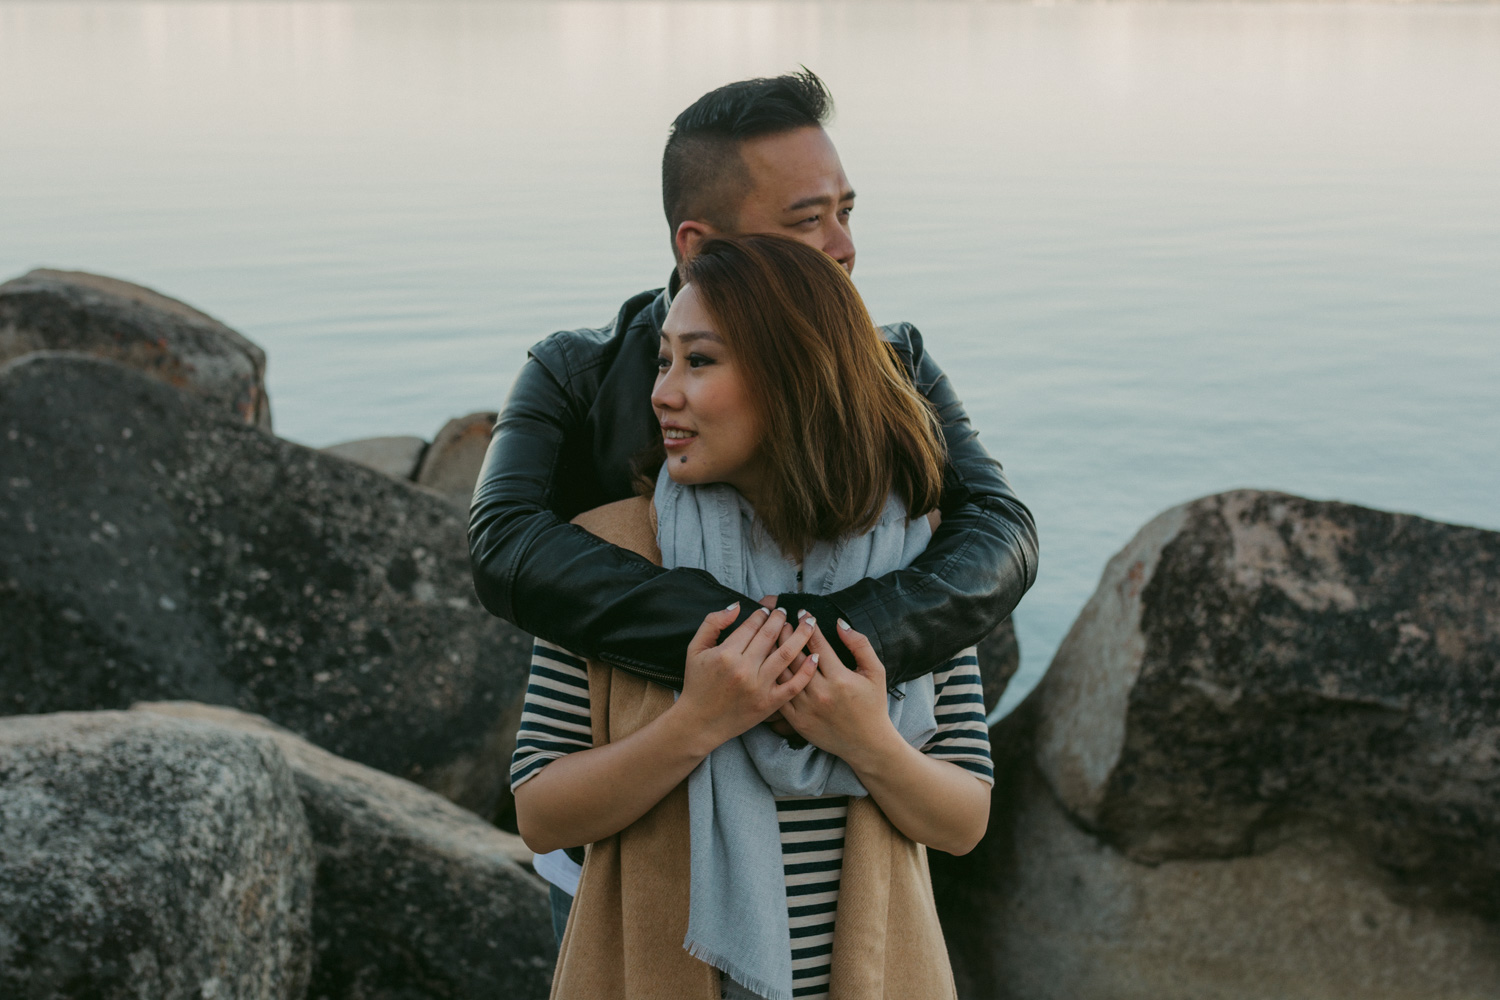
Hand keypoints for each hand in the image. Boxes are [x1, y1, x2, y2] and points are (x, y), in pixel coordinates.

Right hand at [673, 604, 817, 752]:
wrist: (700, 722)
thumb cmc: (697, 684)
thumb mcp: (695, 649)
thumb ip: (713, 623)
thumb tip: (737, 606)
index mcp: (726, 654)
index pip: (752, 626)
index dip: (763, 614)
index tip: (769, 611)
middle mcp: (744, 669)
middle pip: (771, 636)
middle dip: (782, 619)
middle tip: (788, 612)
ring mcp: (759, 687)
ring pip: (786, 654)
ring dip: (801, 635)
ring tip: (809, 623)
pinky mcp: (769, 703)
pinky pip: (793, 684)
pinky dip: (806, 670)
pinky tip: (815, 655)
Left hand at [779, 619, 898, 766]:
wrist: (866, 744)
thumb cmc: (873, 705)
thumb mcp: (875, 672)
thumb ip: (860, 645)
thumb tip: (840, 623)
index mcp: (839, 678)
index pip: (817, 644)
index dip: (808, 625)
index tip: (802, 612)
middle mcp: (820, 692)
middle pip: (795, 656)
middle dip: (786, 634)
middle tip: (781, 620)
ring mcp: (806, 708)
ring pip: (783, 674)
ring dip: (775, 653)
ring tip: (772, 638)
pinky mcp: (797, 721)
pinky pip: (779, 695)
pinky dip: (772, 678)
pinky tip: (769, 665)